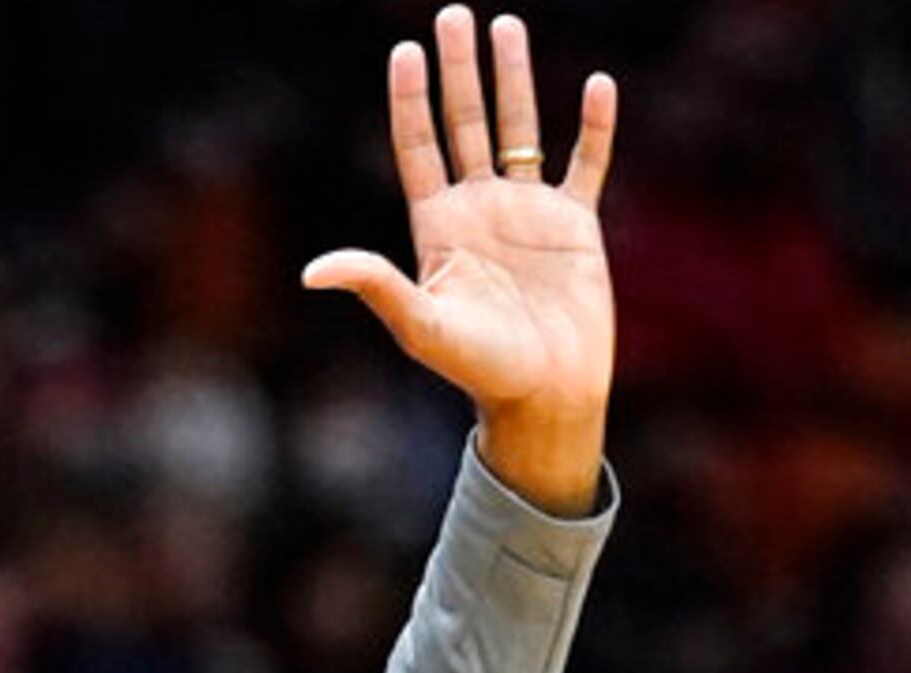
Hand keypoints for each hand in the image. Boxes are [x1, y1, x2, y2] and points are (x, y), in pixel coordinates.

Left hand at [303, 8, 615, 513]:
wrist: (545, 396)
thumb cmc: (479, 368)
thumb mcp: (421, 323)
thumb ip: (375, 285)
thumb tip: (313, 270)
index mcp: (437, 226)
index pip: (418, 146)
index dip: (410, 100)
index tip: (405, 51)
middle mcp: (479, 209)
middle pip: (465, 122)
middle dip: (458, 69)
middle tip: (453, 13)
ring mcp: (528, 213)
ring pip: (520, 129)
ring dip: (514, 79)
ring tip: (506, 25)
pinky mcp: (576, 226)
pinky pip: (587, 163)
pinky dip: (594, 126)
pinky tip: (597, 85)